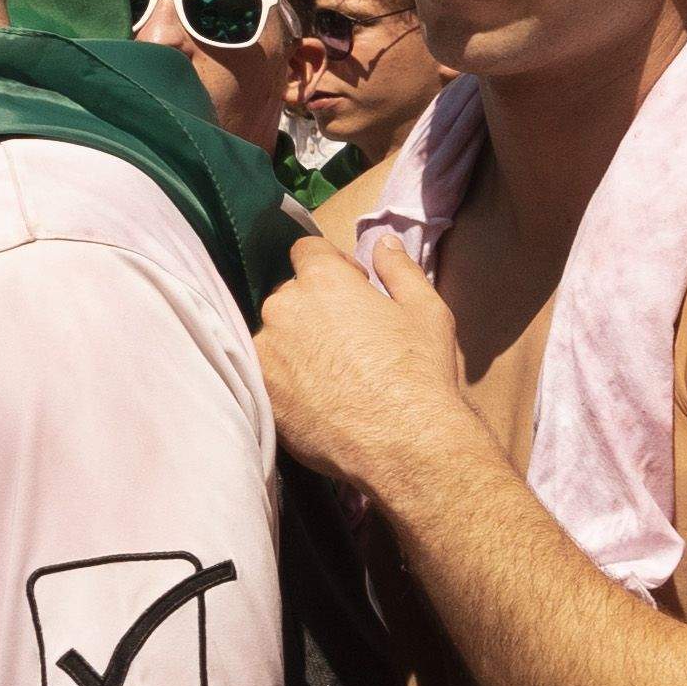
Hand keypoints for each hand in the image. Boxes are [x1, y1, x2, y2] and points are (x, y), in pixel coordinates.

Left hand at [258, 229, 493, 509]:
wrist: (404, 443)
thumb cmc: (421, 372)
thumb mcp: (426, 310)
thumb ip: (399, 269)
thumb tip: (385, 242)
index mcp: (323, 280)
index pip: (307, 250)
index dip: (332, 266)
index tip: (353, 291)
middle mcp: (284, 308)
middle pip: (290, 294)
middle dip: (314, 308)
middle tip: (347, 340)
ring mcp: (266, 353)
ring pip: (276, 337)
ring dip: (296, 346)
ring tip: (332, 376)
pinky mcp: (260, 393)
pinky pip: (268, 375)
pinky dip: (286, 381)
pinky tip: (318, 400)